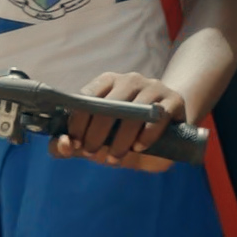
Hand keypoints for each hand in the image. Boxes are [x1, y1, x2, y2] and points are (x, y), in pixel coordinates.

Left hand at [61, 71, 192, 168]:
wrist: (171, 126)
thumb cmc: (128, 133)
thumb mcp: (99, 139)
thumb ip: (73, 144)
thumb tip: (62, 144)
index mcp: (107, 82)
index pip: (85, 98)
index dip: (76, 123)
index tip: (75, 143)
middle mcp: (129, 79)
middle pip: (107, 106)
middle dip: (95, 135)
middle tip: (92, 153)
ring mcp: (153, 87)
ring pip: (132, 112)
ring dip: (120, 140)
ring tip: (115, 156)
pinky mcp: (173, 100)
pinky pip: (158, 117)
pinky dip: (146, 135)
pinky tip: (139, 147)